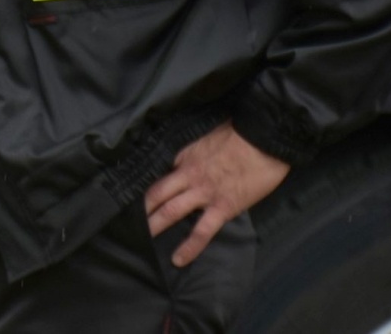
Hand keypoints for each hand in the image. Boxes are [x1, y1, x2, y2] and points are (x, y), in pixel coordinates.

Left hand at [143, 122, 290, 267]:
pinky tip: (179, 260)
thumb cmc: (241, 130)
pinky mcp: (223, 207)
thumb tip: (192, 150)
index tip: (134, 196)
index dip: (146, 186)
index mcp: (185, 156)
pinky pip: (202, 231)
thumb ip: (196, 146)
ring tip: (142, 240)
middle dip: (141, 209)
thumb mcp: (209, 132)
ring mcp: (204, 192)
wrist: (264, 135)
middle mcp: (189, 174)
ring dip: (155, 226)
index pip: (159, 173)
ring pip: (171, 212)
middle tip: (125, 222)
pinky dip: (189, 247)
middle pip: (157, 193)